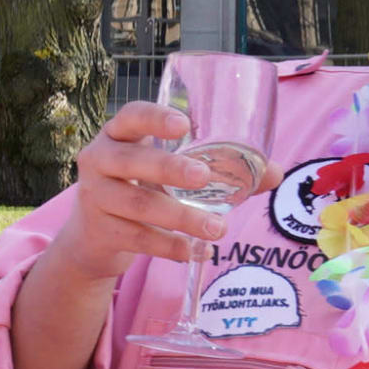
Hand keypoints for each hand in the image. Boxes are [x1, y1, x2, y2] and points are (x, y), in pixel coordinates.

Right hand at [40, 101, 236, 290]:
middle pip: (131, 161)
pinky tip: (196, 252)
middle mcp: (99, 161)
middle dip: (168, 168)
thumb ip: (218, 170)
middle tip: (203, 177)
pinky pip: (138, 238)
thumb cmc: (141, 190)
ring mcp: (95, 197)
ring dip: (181, 217)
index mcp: (118, 136)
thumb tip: (275, 172)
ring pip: (139, 205)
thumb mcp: (167, 175)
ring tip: (218, 228)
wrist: (93, 237)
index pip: (130, 117)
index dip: (154, 119)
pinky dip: (171, 247)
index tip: (184, 126)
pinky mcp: (100, 231)